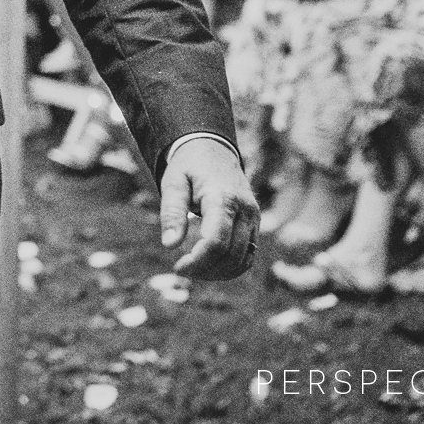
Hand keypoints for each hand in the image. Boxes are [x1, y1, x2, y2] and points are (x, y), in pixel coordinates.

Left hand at [160, 136, 257, 278]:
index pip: (216, 241)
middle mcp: (245, 209)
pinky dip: (232, 268)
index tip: (177, 267)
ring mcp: (254, 218)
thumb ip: (171, 212)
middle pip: (231, 254)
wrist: (213, 150)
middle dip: (205, 269)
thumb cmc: (189, 166)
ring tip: (195, 270)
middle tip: (181, 269)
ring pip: (244, 260)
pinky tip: (211, 268)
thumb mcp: (173, 182)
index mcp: (223, 197)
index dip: (198, 260)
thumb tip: (169, 245)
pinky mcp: (255, 224)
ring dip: (219, 273)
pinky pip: (249, 255)